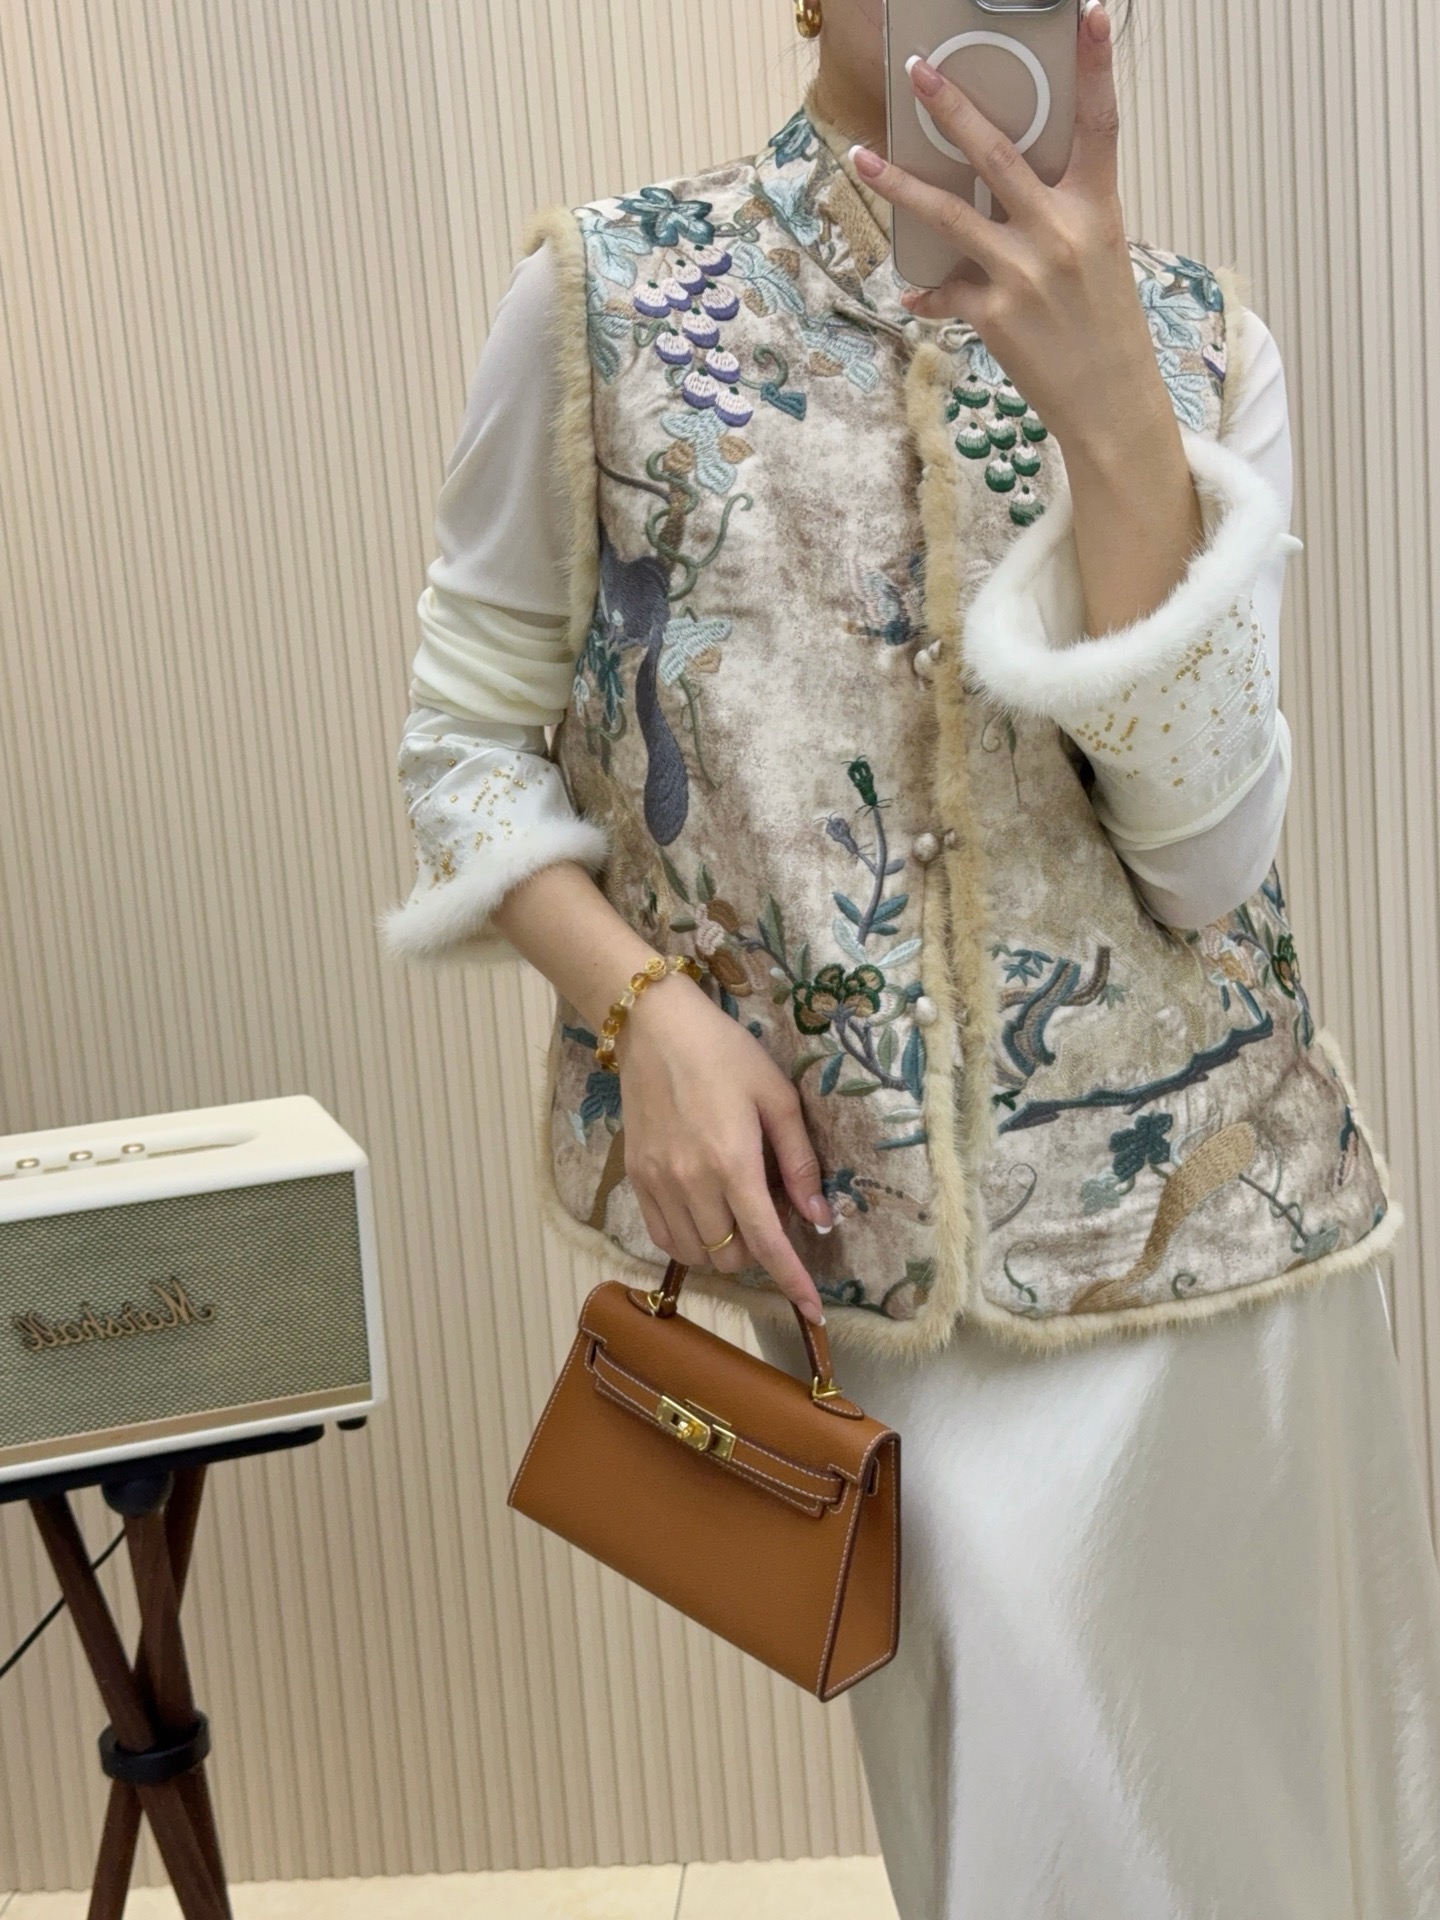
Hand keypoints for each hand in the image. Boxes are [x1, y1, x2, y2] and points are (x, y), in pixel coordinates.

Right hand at [615, 973, 832, 1324]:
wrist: (654, 1027)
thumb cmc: (725, 1054)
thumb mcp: (777, 1097)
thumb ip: (799, 1162)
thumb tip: (819, 1217)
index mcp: (733, 1162)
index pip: (768, 1243)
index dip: (793, 1282)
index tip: (814, 1310)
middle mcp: (691, 1182)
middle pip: (730, 1258)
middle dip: (757, 1252)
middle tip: (767, 1213)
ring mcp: (658, 1184)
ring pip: (696, 1255)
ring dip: (723, 1250)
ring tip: (735, 1211)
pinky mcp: (636, 1179)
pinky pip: (664, 1237)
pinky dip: (690, 1241)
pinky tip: (703, 1213)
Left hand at [850, 0, 1161, 452]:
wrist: (1111, 402)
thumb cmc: (1106, 328)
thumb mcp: (1100, 256)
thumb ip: (1060, 215)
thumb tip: (1009, 194)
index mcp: (1098, 208)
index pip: (1100, 123)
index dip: (1097, 65)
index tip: (1089, 13)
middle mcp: (1060, 232)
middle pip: (998, 154)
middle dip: (953, 108)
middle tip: (918, 72)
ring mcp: (1024, 272)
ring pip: (948, 213)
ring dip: (900, 183)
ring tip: (863, 157)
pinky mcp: (995, 314)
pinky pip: (946, 290)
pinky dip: (929, 291)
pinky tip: (914, 292)